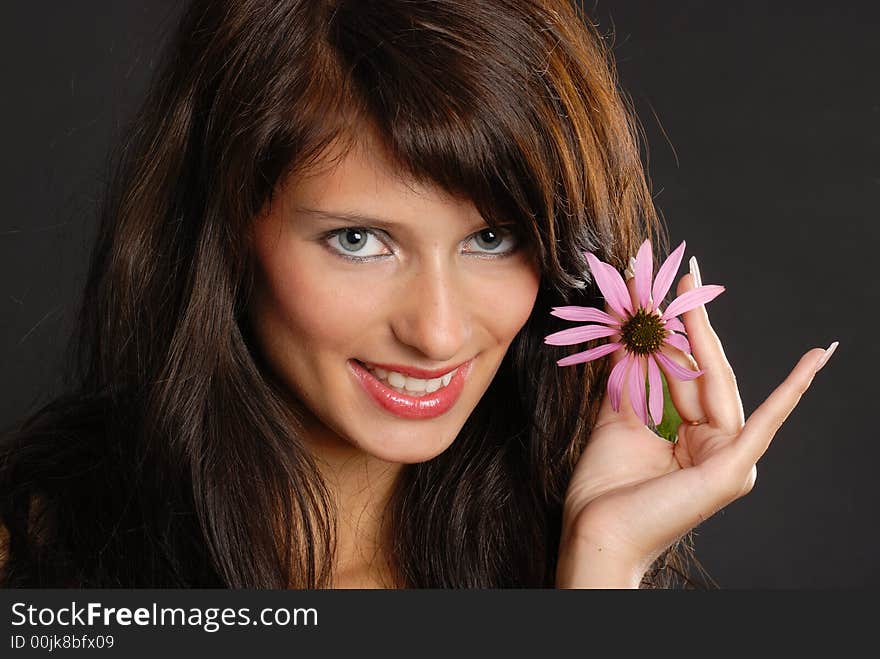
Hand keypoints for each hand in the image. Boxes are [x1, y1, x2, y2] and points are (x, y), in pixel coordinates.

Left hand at [556, 259, 833, 586]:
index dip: (678, 332)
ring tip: (689, 291)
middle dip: (692, 323)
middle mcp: (717, 445)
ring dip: (702, 335)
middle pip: (706, 373)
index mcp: (691, 439)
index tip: (669, 291)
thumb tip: (637, 334)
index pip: (688, 375)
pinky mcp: (733, 469)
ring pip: (719, 384)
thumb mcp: (620, 419)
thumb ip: (636, 381)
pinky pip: (764, 422)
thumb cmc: (605, 488)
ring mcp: (729, 458)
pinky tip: (815, 359)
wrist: (596, 533)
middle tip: (687, 275)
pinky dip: (792, 390)